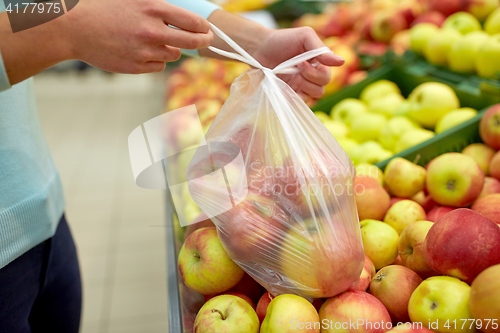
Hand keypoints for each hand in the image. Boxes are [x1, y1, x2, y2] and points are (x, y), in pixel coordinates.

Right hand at [61, 0, 213, 73]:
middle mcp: (152, 30)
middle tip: (205, 40)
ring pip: (174, 55)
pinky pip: (158, 66)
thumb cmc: (104, 10)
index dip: (204, 27)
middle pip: (193, 41)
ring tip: (153, 41)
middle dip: (203, 41)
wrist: (75, 27)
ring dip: (171, 49)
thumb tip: (183, 18)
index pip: (193, 22)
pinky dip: (155, 61)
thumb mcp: (134, 0)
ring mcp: (145, 50)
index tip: (206, 29)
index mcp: (153, 8)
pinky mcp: (137, 67)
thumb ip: (159, 8)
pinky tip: (141, 52)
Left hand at [251, 27, 343, 101]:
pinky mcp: (289, 93)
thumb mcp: (304, 36)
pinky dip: (293, 98)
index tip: (300, 62)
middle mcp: (311, 76)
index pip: (326, 76)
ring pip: (312, 97)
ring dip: (301, 88)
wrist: (259, 48)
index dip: (315, 73)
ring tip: (289, 77)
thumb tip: (341, 62)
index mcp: (318, 63)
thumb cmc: (283, 39)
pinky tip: (285, 89)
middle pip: (321, 88)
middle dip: (308, 79)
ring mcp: (300, 86)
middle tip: (295, 69)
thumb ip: (321, 50)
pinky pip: (298, 103)